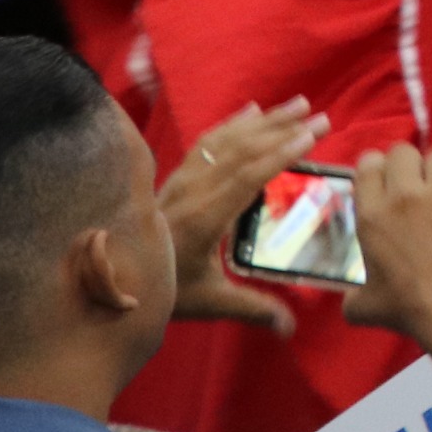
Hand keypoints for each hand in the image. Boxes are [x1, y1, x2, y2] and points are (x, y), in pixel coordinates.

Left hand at [163, 100, 325, 331]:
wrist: (111, 285)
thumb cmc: (164, 292)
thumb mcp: (210, 302)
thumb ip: (253, 309)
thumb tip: (290, 328)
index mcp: (204, 218)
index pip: (249, 176)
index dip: (282, 153)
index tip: (313, 135)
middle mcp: (192, 191)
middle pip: (242, 150)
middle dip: (283, 130)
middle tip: (320, 117)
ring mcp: (180, 180)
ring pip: (225, 140)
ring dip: (264, 120)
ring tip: (298, 103)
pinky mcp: (174, 177)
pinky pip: (205, 142)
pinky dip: (231, 123)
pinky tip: (251, 110)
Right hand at [338, 146, 431, 342]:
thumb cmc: (405, 307)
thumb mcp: (362, 306)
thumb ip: (352, 296)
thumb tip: (351, 298)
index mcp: (373, 215)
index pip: (368, 164)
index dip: (374, 168)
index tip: (380, 180)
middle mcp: (407, 195)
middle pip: (403, 151)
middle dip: (405, 163)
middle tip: (411, 184)